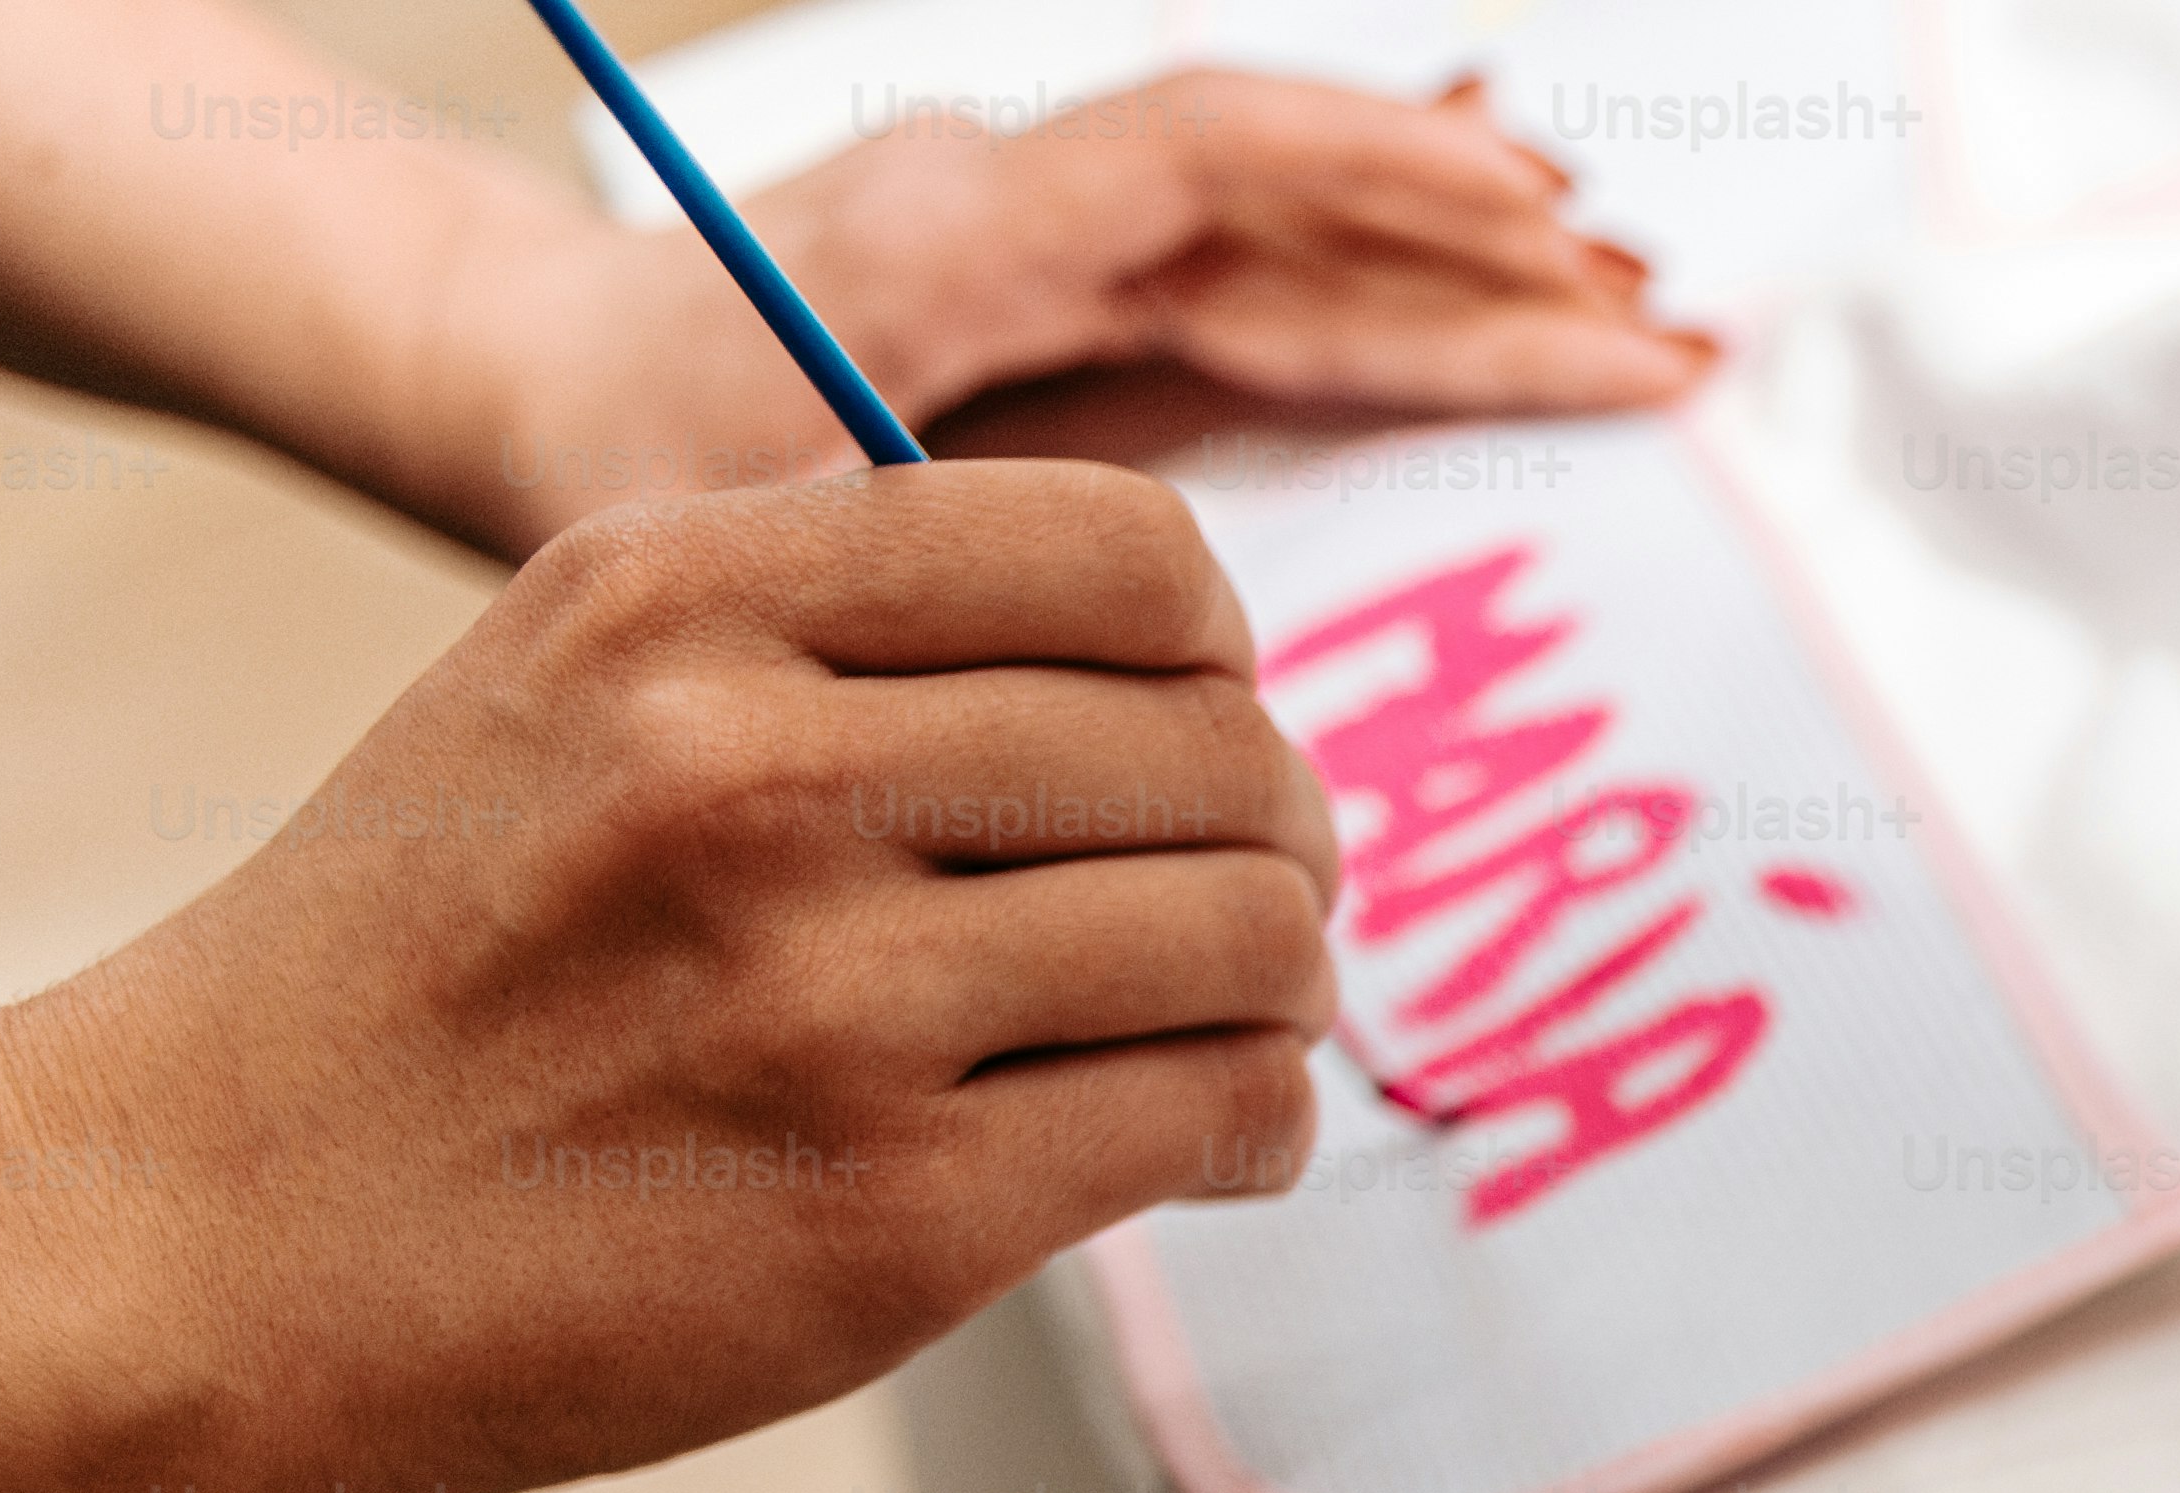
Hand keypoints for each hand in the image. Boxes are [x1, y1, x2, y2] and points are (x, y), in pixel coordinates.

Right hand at [0, 468, 1329, 1492]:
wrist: (216, 1224)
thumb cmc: (443, 962)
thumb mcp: (579, 685)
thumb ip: (836, 632)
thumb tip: (1178, 663)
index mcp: (683, 601)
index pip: (1127, 552)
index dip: (1216, 652)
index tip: (1197, 726)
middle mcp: (755, 773)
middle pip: (1220, 753)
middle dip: (1278, 837)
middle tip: (1245, 903)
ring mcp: (830, 1000)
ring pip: (1253, 935)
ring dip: (1281, 991)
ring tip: (1223, 1026)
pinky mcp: (897, 1213)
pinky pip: (1222, 1114)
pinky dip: (1259, 1126)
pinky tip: (1209, 1140)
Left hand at [479, 79, 1708, 546]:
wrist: (516, 374)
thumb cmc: (601, 450)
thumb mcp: (720, 524)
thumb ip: (906, 554)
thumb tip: (1120, 645)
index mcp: (952, 228)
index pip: (1211, 161)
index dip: (1390, 191)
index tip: (1544, 246)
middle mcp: (1020, 206)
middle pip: (1297, 208)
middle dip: (1489, 267)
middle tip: (1663, 337)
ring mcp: (1053, 248)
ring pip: (1297, 241)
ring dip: (1468, 277)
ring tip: (1635, 325)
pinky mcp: (1074, 304)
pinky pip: (1262, 282)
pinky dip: (1393, 298)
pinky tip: (1511, 312)